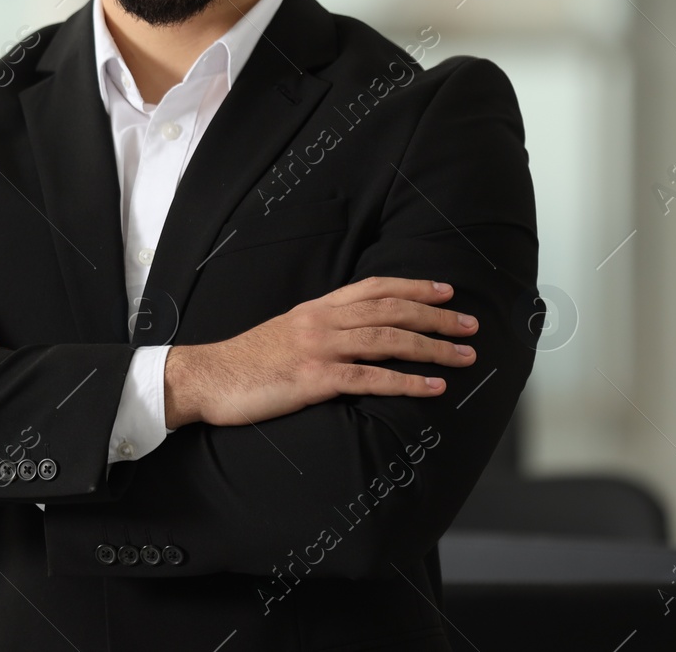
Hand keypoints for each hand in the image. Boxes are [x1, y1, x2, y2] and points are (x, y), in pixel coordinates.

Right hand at [163, 276, 477, 428]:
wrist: (205, 378)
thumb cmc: (244, 362)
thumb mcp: (284, 333)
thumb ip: (318, 330)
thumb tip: (352, 336)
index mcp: (314, 309)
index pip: (373, 287)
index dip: (413, 287)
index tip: (445, 292)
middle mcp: (320, 321)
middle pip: (390, 310)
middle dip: (436, 317)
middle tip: (470, 324)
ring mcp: (318, 348)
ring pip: (388, 340)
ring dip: (431, 347)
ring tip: (464, 356)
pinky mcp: (313, 378)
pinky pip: (370, 378)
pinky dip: (406, 382)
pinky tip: (432, 388)